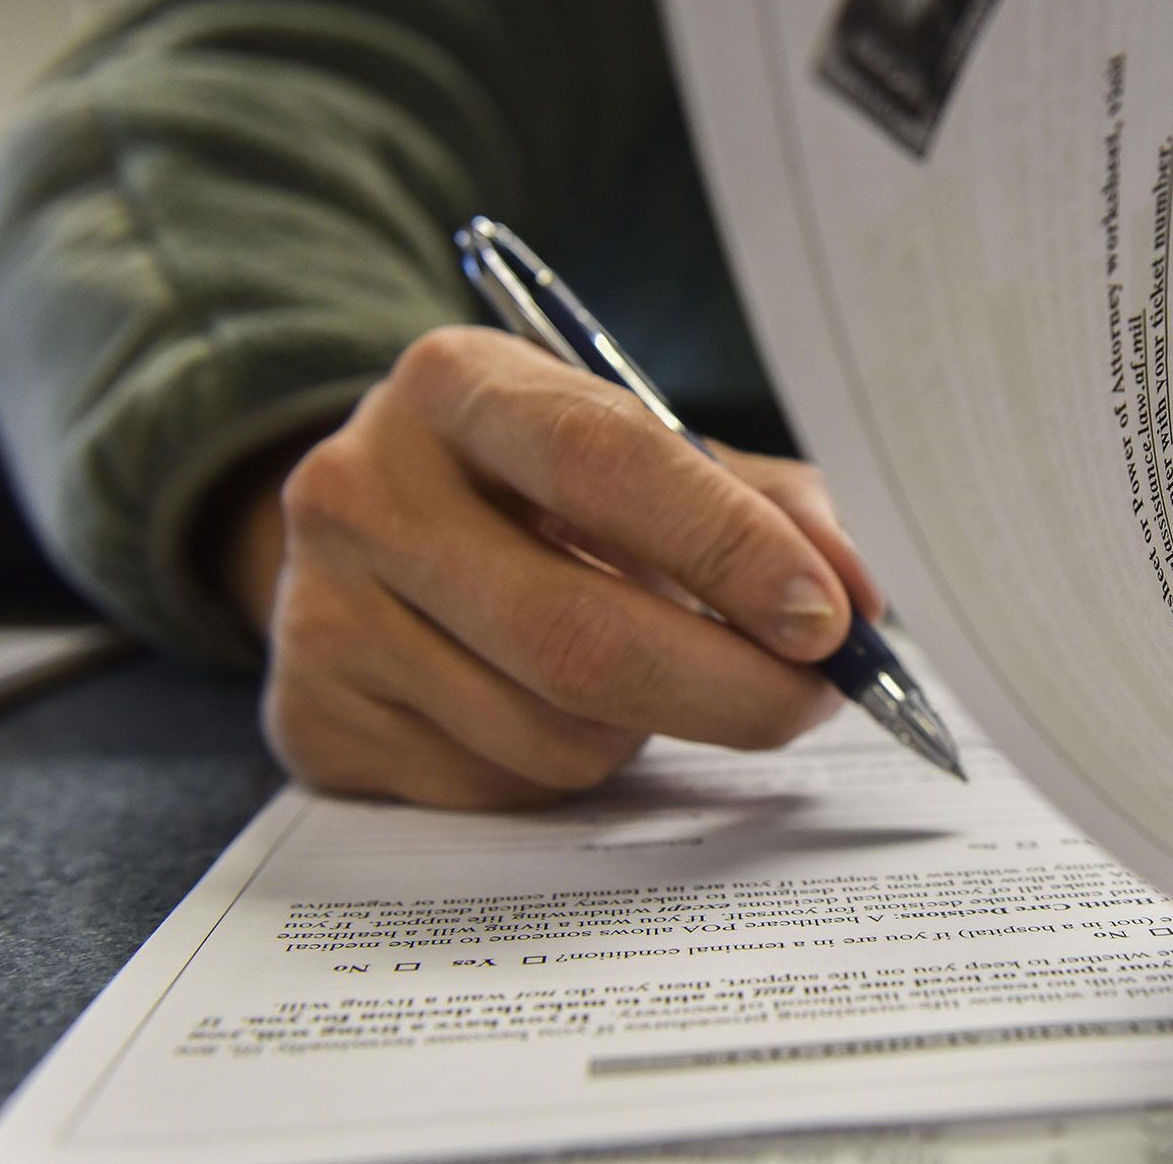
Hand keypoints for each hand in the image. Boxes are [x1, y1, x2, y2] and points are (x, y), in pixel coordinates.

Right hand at [226, 326, 882, 807]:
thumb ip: (757, 503)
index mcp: (455, 384)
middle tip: (816, 699)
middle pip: (577, 633)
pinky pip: (504, 789)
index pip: (605, 460)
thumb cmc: (538, 486)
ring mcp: (323, 616)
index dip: (730, 545)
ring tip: (656, 673)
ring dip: (653, 728)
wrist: (370, 531)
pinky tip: (564, 707)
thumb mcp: (635, 448)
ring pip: (554, 733)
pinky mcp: (315, 724)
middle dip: (732, 685)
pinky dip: (576, 769)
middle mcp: (363, 491)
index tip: (829, 615)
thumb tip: (856, 600)